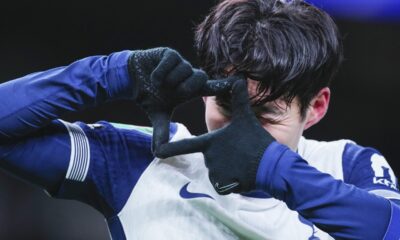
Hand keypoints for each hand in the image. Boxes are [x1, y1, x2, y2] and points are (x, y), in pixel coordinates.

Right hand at [128, 47, 237, 153]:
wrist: (131, 79)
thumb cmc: (149, 96)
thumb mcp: (157, 115)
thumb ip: (161, 131)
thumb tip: (158, 152)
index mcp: (190, 89)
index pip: (211, 87)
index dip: (224, 85)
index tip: (239, 83)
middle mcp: (188, 75)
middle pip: (200, 77)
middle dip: (187, 87)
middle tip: (176, 93)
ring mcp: (180, 63)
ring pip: (185, 69)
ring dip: (171, 80)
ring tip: (159, 85)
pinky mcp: (169, 54)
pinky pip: (172, 61)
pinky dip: (161, 72)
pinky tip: (153, 77)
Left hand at [156, 78, 275, 193]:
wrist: (271, 166)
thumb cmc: (256, 141)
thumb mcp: (246, 118)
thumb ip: (238, 99)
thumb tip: (238, 77)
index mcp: (210, 142)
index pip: (186, 144)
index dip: (170, 148)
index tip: (157, 151)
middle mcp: (208, 157)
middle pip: (209, 157)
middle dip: (222, 156)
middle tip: (239, 153)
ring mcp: (214, 172)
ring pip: (216, 170)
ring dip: (227, 168)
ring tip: (242, 163)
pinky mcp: (222, 185)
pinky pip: (222, 183)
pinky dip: (230, 181)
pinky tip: (242, 174)